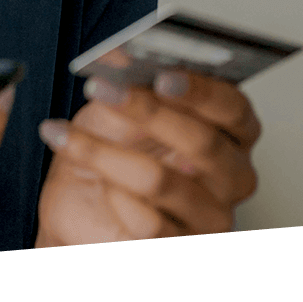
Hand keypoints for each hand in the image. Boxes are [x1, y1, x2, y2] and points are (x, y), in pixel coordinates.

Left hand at [33, 69, 259, 244]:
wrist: (83, 207)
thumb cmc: (115, 152)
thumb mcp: (118, 107)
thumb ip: (128, 80)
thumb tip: (121, 55)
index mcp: (233, 135)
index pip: (234, 108)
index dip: (201, 90)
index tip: (161, 74)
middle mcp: (233, 177)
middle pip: (203, 143)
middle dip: (147, 112)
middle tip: (103, 89)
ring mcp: (211, 218)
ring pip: (163, 181)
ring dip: (106, 155)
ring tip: (69, 137)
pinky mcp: (181, 245)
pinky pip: (149, 224)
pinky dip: (114, 198)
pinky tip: (98, 186)